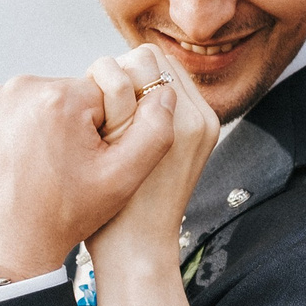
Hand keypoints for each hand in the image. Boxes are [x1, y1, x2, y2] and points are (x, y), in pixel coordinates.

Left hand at [0, 69, 181, 279]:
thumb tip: (165, 93)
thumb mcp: (123, 178)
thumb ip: (155, 131)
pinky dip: (29, 129)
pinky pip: (22, 108)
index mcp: (61, 98)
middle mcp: (23, 87)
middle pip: (76, 96)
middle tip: (69, 168)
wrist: (9, 243)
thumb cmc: (65, 215)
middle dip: (79, 127)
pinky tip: (28, 160)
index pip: (107, 96)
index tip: (91, 162)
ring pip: (49, 101)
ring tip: (48, 166)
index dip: (108, 131)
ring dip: (54, 127)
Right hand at [86, 46, 217, 269]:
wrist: (138, 249)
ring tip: (116, 125)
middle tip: (107, 113)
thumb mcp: (112, 143)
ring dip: (136, 93)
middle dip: (128, 80)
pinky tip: (127, 134)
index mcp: (185, 118)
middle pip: (158, 65)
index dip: (117, 72)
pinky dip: (147, 109)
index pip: (147, 56)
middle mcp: (202, 118)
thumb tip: (114, 66)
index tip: (102, 104)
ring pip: (162, 81)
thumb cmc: (116, 204)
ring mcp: (204, 128)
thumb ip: (119, 97)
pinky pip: (168, 103)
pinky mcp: (198, 139)